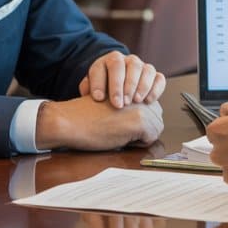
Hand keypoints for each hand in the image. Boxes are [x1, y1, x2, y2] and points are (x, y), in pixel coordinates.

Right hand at [35, 95, 163, 150]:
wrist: (71, 121)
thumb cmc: (88, 116)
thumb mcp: (114, 104)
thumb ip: (132, 107)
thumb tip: (150, 124)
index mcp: (133, 84)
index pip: (152, 108)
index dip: (138, 121)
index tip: (121, 122)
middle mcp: (140, 91)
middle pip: (156, 118)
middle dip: (142, 128)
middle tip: (118, 127)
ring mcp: (142, 106)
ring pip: (155, 129)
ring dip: (139, 136)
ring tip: (117, 130)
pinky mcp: (140, 121)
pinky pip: (149, 139)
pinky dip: (136, 143)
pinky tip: (118, 135)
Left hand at [79, 50, 165, 107]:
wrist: (117, 86)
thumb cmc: (102, 88)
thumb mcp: (91, 85)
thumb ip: (88, 87)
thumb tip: (94, 95)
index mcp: (112, 59)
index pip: (112, 65)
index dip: (106, 82)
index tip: (99, 99)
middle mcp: (129, 60)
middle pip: (131, 66)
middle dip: (124, 85)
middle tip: (119, 104)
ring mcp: (143, 67)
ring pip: (147, 70)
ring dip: (141, 86)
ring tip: (134, 101)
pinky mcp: (154, 76)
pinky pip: (159, 79)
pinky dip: (155, 89)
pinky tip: (147, 102)